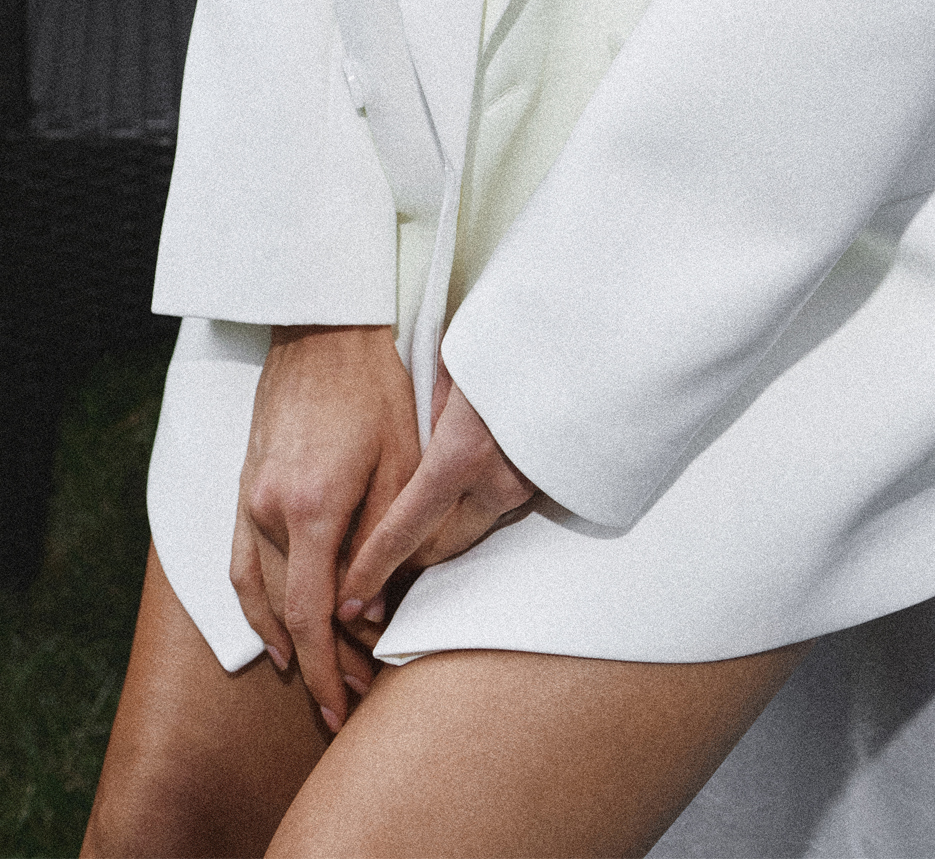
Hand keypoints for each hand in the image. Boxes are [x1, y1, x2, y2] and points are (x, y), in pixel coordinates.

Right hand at [229, 323, 418, 730]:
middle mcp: (270, 511)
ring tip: (320, 674)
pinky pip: (240, 563)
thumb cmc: (374, 389)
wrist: (324, 329)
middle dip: (319, 664)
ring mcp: (249, 499)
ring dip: (287, 642)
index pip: (311, 616)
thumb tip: (367, 612)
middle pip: (286, 614)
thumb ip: (383, 542)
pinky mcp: (245, 486)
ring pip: (259, 595)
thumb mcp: (400, 462)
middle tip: (352, 699)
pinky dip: (254, 605)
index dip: (327, 670)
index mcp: (313, 508)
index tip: (346, 707)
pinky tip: (275, 630)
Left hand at [336, 360, 536, 625]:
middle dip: (406, 563)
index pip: (404, 529)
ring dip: (440, 537)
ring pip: (471, 532)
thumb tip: (418, 445)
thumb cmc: (512, 335)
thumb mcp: (453, 364)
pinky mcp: (547, 479)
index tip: (347, 600)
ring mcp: (527, 485)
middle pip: (438, 549)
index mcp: (461, 454)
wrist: (587, 333)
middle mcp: (496, 482)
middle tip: (374, 567)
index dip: (370, 570)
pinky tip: (458, 496)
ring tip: (411, 534)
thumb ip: (429, 413)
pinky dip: (471, 512)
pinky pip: (498, 509)